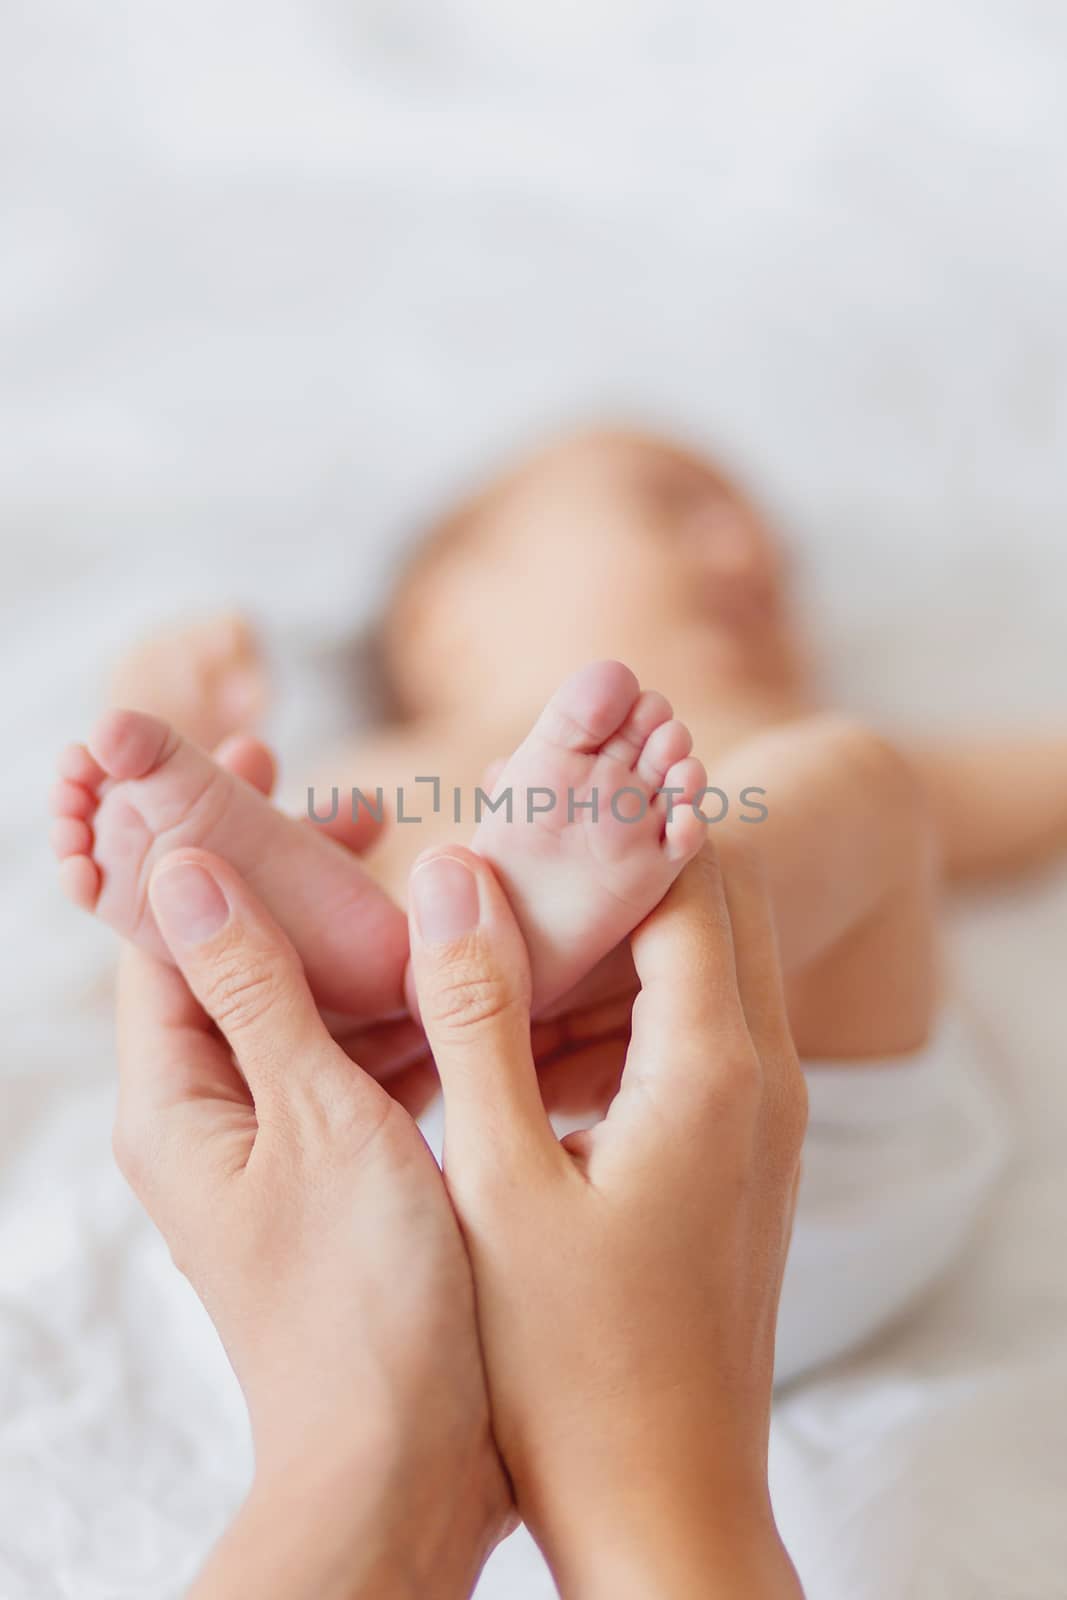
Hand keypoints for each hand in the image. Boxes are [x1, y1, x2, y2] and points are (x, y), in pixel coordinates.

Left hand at [114, 848, 510, 1599]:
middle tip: (366, 812)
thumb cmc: (361, 1303)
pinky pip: (366, 1070)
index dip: (208, 841)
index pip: (168, 936)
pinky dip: (408, 1020)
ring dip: (364, 948)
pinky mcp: (347, 1178)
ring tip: (430, 875)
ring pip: (316, 1014)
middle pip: (242, 964)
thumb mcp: (312, 1119)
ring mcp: (284, 1150)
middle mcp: (217, 1120)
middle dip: (297, 884)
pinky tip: (468, 975)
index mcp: (178, 1102)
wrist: (407, 1469)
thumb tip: (189, 868)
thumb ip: (256, 989)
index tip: (257, 761)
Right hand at [408, 843, 807, 1598]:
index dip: (611, 820)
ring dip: (619, 937)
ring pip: (708, 967)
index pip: (689, 871)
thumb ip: (476, 1013)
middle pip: (715, 902)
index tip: (526, 794)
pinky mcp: (742, 1157)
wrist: (663, 1505)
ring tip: (501, 935)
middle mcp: (766, 1077)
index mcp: (716, 1066)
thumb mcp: (498, 1179)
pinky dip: (627, 1008)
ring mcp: (764, 1120)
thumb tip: (454, 870)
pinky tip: (530, 1039)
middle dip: (620, 861)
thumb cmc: (568, 1364)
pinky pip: (699, 1035)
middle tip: (507, 854)